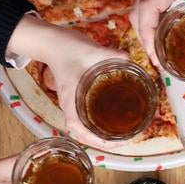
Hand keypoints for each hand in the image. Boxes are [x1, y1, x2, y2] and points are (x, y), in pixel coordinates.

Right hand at [7, 15, 138, 151]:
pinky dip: (100, 124)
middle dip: (105, 141)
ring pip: (86, 128)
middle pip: (84, 134)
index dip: (98, 141)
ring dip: (102, 135)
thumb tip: (130, 61)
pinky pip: (87, 117)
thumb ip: (112, 55)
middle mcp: (70, 106)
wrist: (53, 41)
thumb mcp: (92, 51)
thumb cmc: (68, 48)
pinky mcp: (78, 97)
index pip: (79, 130)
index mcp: (70, 100)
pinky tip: (115, 120)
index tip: (119, 143)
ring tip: (125, 133)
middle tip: (129, 138)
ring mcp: (73, 103)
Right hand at [135, 0, 184, 68]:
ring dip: (144, 32)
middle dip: (144, 41)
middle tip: (159, 62)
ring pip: (138, 10)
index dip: (148, 37)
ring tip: (158, 52)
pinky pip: (144, 3)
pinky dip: (147, 21)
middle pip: (137, 15)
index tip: (157, 57)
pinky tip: (161, 33)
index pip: (148, 12)